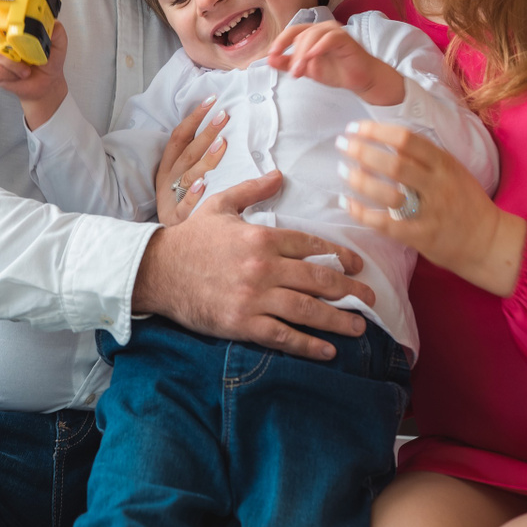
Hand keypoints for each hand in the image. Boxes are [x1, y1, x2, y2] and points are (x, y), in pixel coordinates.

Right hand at [0, 22, 68, 129]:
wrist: (48, 83)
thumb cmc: (50, 61)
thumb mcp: (58, 43)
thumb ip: (56, 30)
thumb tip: (50, 23)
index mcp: (17, 31)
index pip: (1, 20)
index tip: (3, 22)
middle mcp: (5, 42)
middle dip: (2, 39)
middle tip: (15, 47)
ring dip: (15, 63)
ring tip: (27, 69)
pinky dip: (11, 73)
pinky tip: (20, 75)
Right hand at [132, 171, 377, 360]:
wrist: (156, 270)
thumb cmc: (189, 238)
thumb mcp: (220, 205)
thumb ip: (253, 191)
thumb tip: (279, 175)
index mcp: (262, 236)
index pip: (311, 245)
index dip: (340, 256)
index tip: (358, 265)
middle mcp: (263, 267)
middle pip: (318, 279)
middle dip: (350, 290)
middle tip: (370, 298)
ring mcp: (254, 297)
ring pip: (308, 309)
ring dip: (339, 320)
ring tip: (359, 327)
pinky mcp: (242, 323)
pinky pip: (283, 336)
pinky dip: (309, 345)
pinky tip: (328, 351)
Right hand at [153, 100, 228, 225]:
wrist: (159, 248)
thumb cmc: (178, 210)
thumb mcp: (180, 183)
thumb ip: (195, 161)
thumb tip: (220, 136)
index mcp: (167, 168)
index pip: (179, 136)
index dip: (194, 117)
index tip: (212, 100)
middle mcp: (168, 181)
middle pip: (188, 151)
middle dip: (205, 131)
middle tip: (224, 115)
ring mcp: (171, 199)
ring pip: (189, 175)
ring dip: (205, 159)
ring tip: (222, 144)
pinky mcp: (177, 219)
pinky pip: (185, 205)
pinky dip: (194, 194)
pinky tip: (205, 184)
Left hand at [266, 19, 404, 105]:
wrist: (360, 79)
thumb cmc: (336, 71)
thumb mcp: (307, 69)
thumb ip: (289, 64)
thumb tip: (269, 60)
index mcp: (312, 33)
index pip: (292, 32)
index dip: (280, 42)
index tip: (271, 55)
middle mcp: (322, 28)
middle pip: (301, 36)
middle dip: (294, 56)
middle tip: (294, 74)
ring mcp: (334, 31)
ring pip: (312, 36)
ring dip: (303, 54)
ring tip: (301, 72)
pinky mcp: (346, 38)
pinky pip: (330, 38)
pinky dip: (319, 46)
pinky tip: (313, 56)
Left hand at [336, 120, 525, 297]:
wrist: (488, 242)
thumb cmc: (465, 202)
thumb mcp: (452, 170)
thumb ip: (424, 156)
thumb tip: (385, 138)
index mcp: (444, 164)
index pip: (407, 139)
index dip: (376, 131)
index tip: (355, 127)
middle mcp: (438, 185)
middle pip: (394, 163)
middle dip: (362, 151)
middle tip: (342, 144)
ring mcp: (430, 212)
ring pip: (388, 193)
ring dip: (359, 180)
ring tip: (342, 170)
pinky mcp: (421, 236)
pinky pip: (385, 223)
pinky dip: (362, 212)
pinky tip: (346, 202)